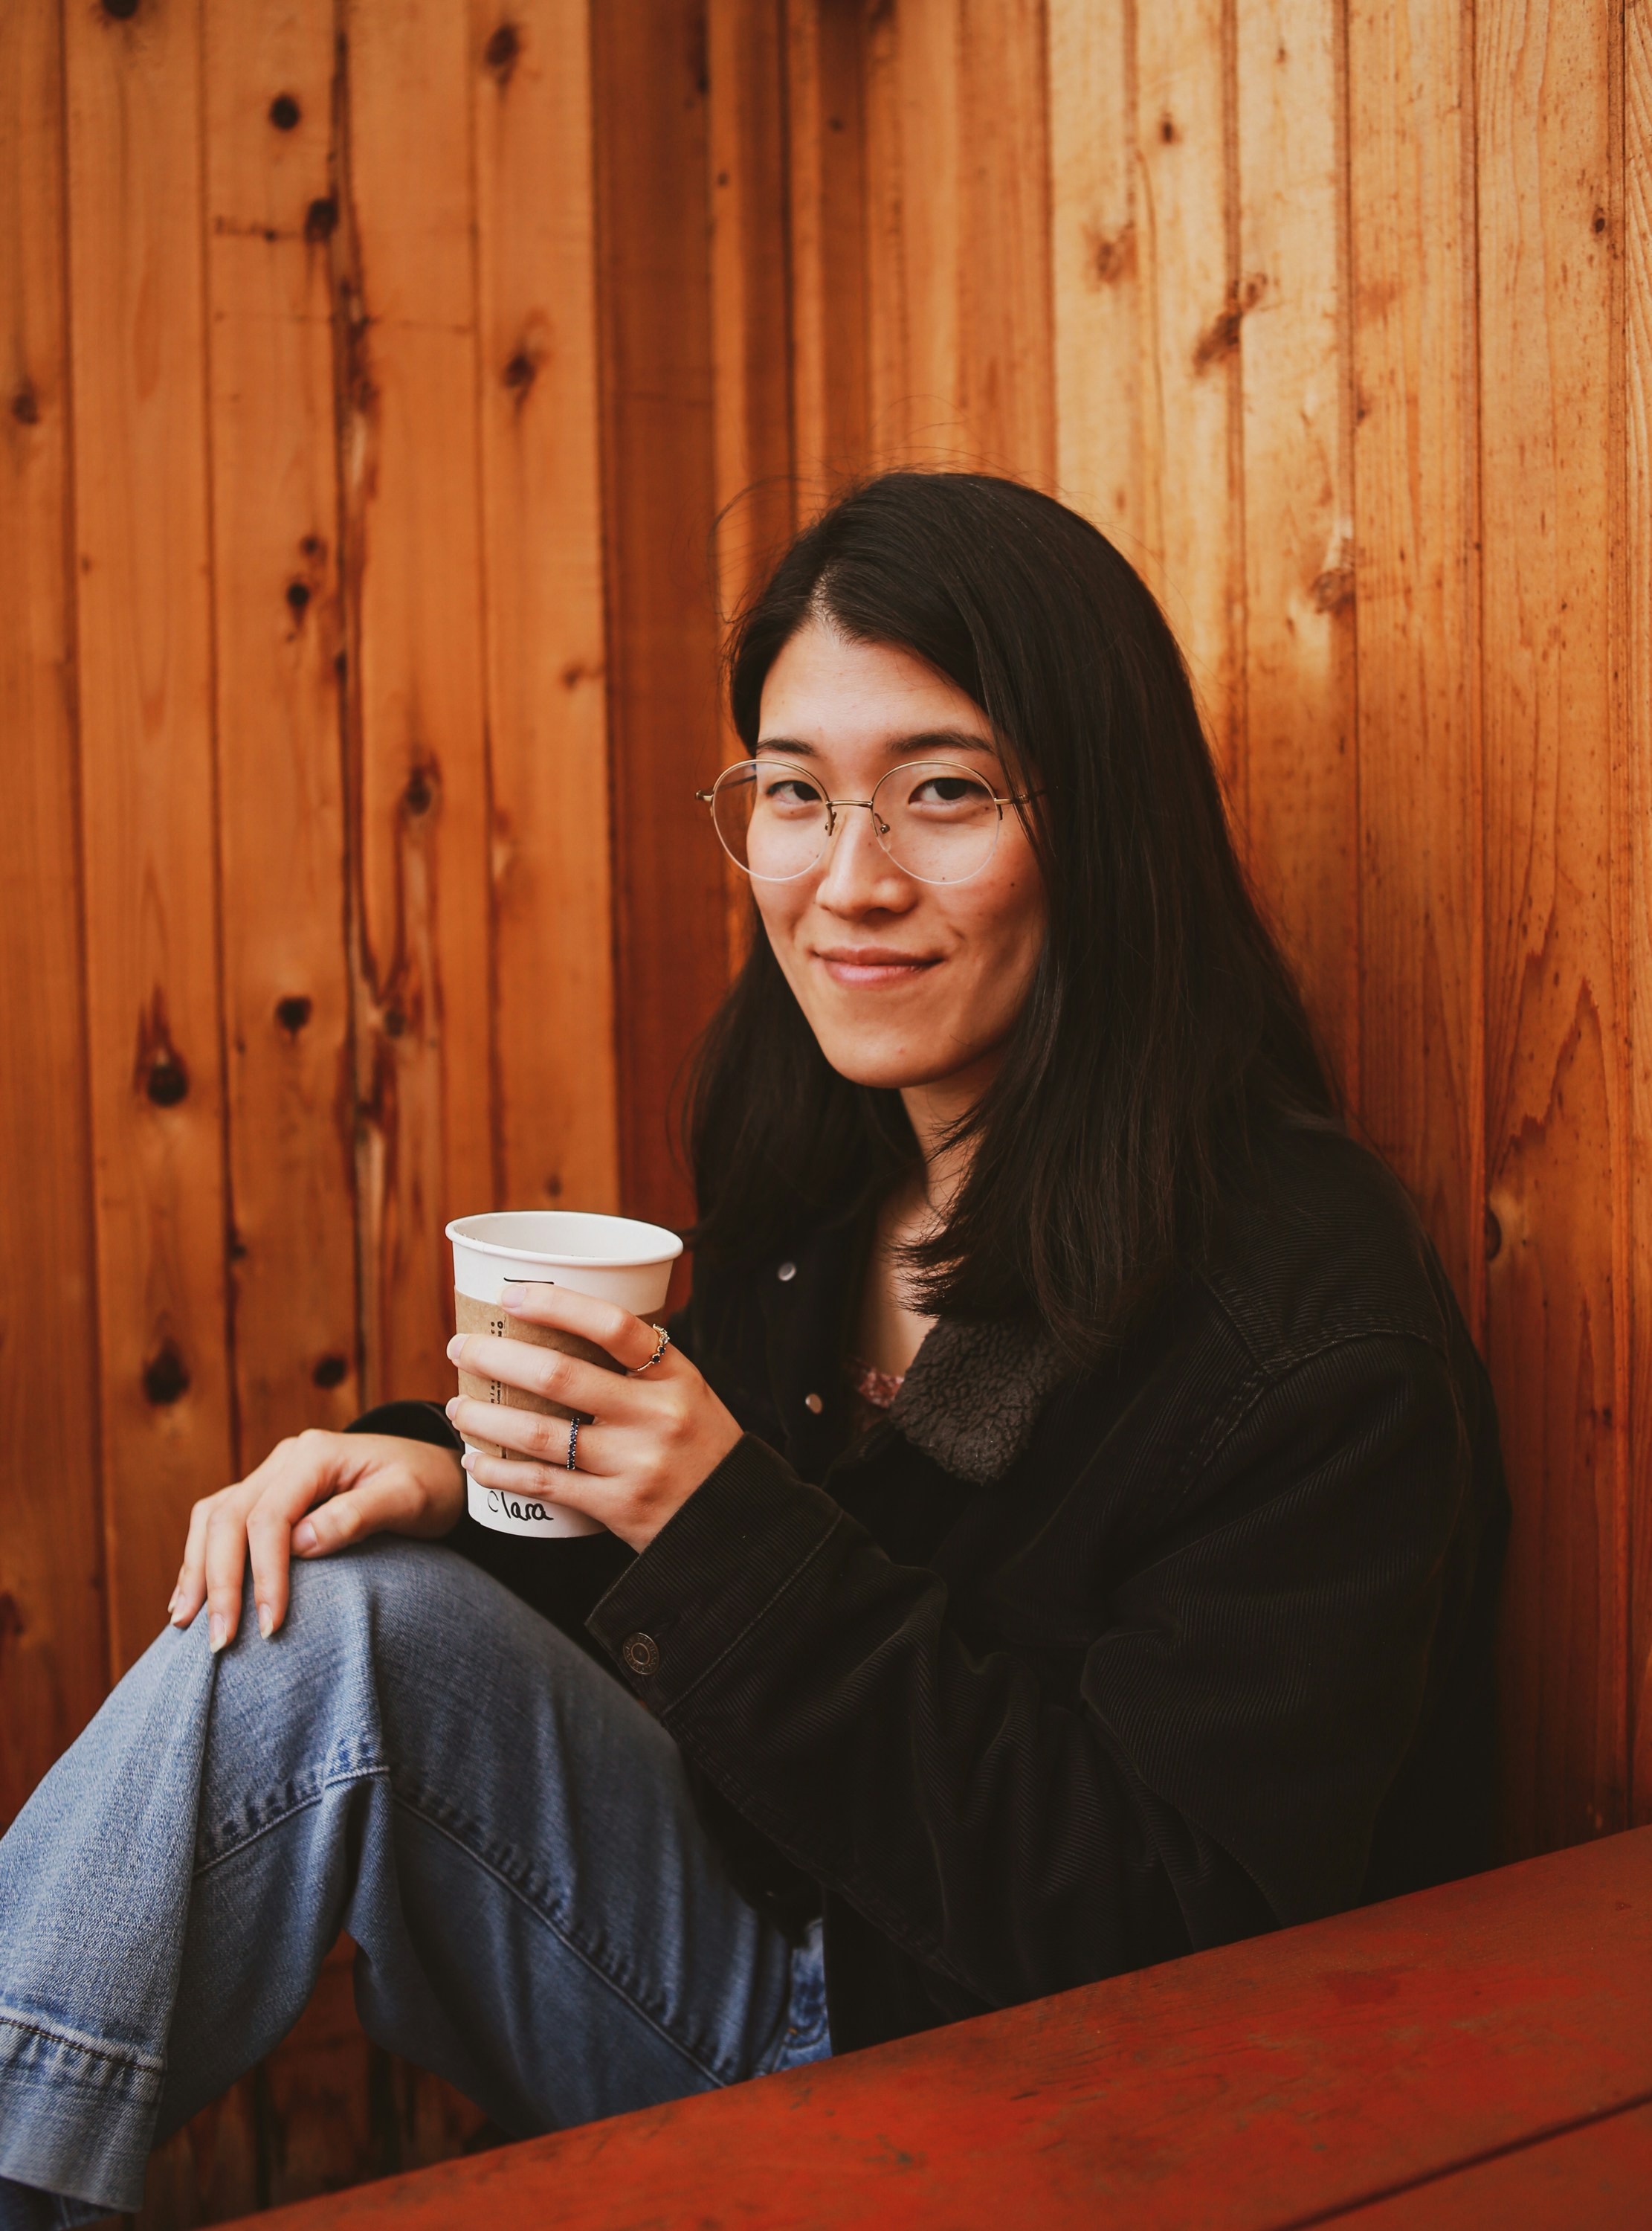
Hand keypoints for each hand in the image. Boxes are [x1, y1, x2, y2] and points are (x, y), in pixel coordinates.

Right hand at [167, 1431, 465, 1650]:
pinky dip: (201, 1558)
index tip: (270, 1627)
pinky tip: (191, 1597)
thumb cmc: (428, 1486)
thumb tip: (301, 1544)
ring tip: (186, 1624)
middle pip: (229, 1518)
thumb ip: (357, 1516)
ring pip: (213, 1518)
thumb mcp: (408, 1498)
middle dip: (219, 1582)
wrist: (438, 1471)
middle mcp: (285, 1460)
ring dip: (197, 1570)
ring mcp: (273, 1475)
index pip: (270, 1517)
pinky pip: (220, 1522)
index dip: (264, 1574)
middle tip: (218, 1641)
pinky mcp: (270, 1496)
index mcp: (316, 1455)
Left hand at [446, 1286, 741, 1551]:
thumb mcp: (689, 1393)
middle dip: (497, 1358)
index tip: (512, 1297)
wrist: (736, 1523)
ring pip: (540, 1433)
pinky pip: (544, 1484)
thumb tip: (564, 1327)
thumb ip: (639, 1368)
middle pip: (560, 1376)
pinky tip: (476, 1461)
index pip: (614, 1326)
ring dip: (487, 1417)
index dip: (557, 1305)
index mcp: (676, 1375)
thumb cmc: (701, 1447)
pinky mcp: (617, 1505)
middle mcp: (657, 1415)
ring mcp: (635, 1462)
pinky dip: (501, 1471)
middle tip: (462, 1349)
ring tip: (458, 1407)